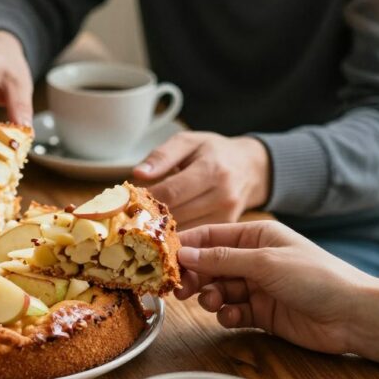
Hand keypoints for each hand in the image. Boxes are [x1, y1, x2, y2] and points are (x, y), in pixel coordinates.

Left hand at [133, 133, 269, 229]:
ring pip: (185, 230)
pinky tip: (164, 229)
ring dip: (162, 228)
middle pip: (177, 214)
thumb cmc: (214, 152)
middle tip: (130, 215)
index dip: (147, 199)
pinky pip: (196, 237)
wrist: (251, 167)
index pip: (171, 191)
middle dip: (151, 215)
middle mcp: (223, 195)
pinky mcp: (226, 229)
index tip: (127, 201)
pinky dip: (178, 234)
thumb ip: (162, 155)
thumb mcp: (189, 142)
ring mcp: (227, 215)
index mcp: (212, 170)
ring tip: (144, 222)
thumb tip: (138, 174)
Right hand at [174, 220, 378, 362]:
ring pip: (217, 290)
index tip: (163, 260)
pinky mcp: (261, 313)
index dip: (186, 247)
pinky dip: (227, 315)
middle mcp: (254, 259)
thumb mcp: (265, 262)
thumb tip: (184, 254)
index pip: (210, 236)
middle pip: (209, 265)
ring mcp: (257, 287)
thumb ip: (221, 259)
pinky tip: (234, 317)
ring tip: (213, 304)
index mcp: (257, 235)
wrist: (353, 316)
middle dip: (194, 277)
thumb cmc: (317, 277)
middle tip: (179, 290)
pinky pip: (231, 312)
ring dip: (211, 298)